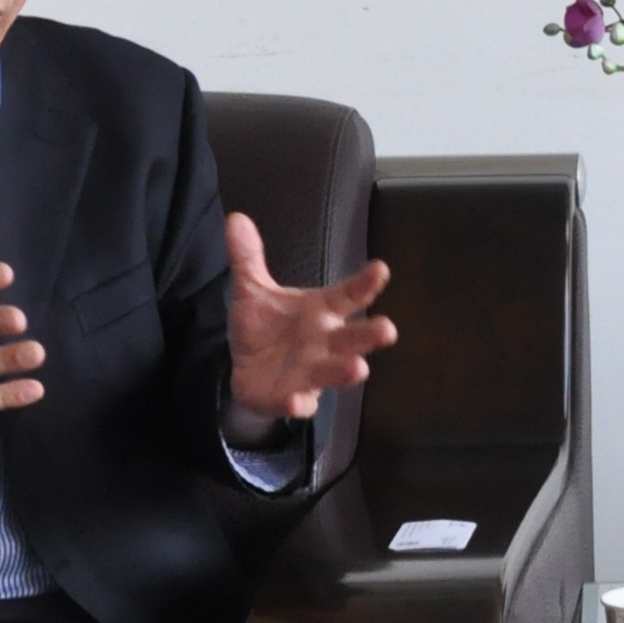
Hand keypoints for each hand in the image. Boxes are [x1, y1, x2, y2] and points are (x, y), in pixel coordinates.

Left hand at [222, 213, 394, 449]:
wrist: (248, 372)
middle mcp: (325, 341)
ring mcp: (312, 372)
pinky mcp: (293, 397)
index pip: (348, 295)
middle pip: (353, 337)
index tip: (380, 269)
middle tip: (387, 329)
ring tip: (358, 368)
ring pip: (334, 371)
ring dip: (346, 370)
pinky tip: (297, 402)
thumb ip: (249, 258)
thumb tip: (236, 218)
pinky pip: (300, 404)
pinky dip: (299, 404)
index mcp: (321, 310)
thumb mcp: (252, 290)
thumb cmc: (265, 327)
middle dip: (370, 334)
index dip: (365, 284)